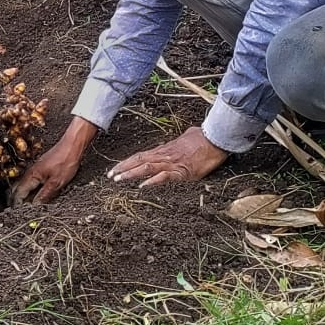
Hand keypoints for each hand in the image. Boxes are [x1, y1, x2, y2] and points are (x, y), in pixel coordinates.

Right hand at [10, 116, 97, 204]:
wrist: (72, 146)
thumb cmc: (66, 161)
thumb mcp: (56, 183)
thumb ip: (44, 196)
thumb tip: (35, 207)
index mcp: (31, 176)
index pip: (18, 193)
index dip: (17, 205)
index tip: (18, 214)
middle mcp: (30, 172)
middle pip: (17, 189)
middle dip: (16, 201)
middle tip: (19, 212)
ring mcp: (35, 170)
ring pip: (23, 185)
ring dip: (22, 196)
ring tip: (25, 207)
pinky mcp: (40, 169)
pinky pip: (30, 182)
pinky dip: (29, 190)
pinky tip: (34, 196)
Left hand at [108, 127, 228, 187]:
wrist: (215, 139)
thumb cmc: (202, 138)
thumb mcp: (185, 138)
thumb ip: (177, 143)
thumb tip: (176, 142)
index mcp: (164, 150)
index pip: (140, 156)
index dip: (127, 162)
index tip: (115, 168)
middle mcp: (164, 156)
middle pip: (138, 161)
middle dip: (123, 168)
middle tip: (110, 175)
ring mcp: (172, 163)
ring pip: (146, 168)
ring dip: (131, 174)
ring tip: (118, 180)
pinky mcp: (183, 171)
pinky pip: (164, 176)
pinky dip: (152, 181)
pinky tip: (142, 186)